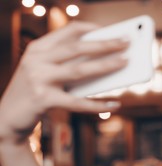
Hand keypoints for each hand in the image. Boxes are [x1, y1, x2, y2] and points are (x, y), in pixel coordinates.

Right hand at [0, 21, 128, 143]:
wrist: (6, 117)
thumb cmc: (34, 92)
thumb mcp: (45, 72)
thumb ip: (67, 65)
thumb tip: (104, 64)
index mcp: (38, 48)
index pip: (67, 32)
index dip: (90, 29)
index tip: (110, 30)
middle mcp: (37, 60)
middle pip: (77, 48)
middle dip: (105, 44)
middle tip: (127, 41)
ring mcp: (39, 79)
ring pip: (79, 71)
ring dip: (106, 66)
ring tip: (125, 63)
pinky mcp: (43, 100)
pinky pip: (77, 102)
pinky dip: (98, 105)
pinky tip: (114, 105)